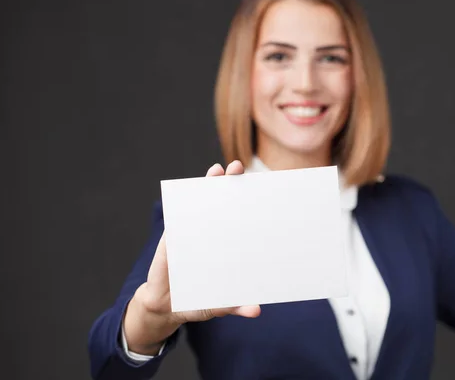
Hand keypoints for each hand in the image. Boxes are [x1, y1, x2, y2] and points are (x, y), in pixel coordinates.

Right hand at [123, 161, 260, 354]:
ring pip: (202, 203)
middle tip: (239, 168)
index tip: (262, 187)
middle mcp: (212, 234)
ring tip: (218, 170)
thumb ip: (236, 306)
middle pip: (224, 203)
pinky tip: (189, 191)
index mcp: (227, 245)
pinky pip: (179, 215)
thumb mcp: (220, 305)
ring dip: (208, 184)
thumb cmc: (199, 300)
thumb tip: (256, 310)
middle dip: (231, 184)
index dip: (250, 202)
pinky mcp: (173, 237)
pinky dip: (184, 201)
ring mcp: (192, 232)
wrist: (167, 306)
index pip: (241, 219)